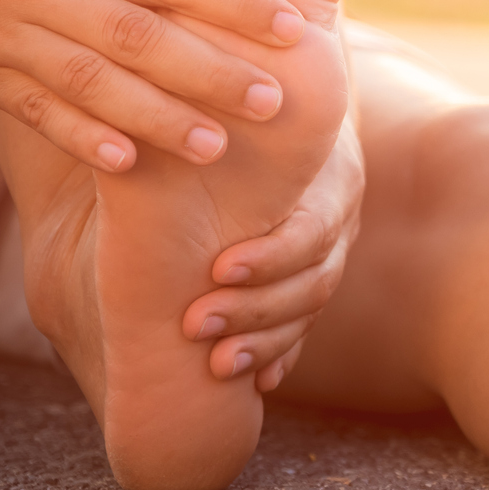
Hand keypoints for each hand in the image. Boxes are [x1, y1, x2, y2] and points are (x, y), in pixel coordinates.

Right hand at [0, 0, 307, 172]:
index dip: (233, 2)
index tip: (292, 28)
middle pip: (136, 36)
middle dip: (210, 72)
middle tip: (273, 100)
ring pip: (90, 81)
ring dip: (158, 118)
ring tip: (215, 144)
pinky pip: (36, 110)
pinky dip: (85, 138)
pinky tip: (130, 161)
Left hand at [181, 114, 364, 390]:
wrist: (285, 108)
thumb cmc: (249, 107)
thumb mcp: (242, 107)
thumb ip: (211, 120)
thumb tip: (148, 124)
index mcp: (331, 177)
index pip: (312, 232)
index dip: (269, 258)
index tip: (216, 270)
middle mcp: (340, 220)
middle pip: (315, 280)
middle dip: (256, 310)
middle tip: (195, 324)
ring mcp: (331, 254)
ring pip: (310, 310)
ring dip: (265, 342)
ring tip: (217, 365)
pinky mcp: (312, 278)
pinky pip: (305, 328)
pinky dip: (280, 354)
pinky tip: (258, 382)